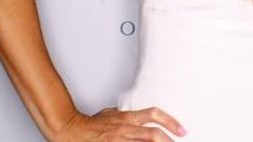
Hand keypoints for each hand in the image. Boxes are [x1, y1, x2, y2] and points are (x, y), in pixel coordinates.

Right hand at [54, 106, 184, 140]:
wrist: (71, 130)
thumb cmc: (89, 124)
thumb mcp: (110, 114)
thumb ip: (123, 116)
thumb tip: (136, 117)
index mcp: (126, 118)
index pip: (153, 115)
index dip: (170, 121)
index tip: (181, 130)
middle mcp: (125, 129)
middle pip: (153, 134)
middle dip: (168, 141)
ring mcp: (119, 141)